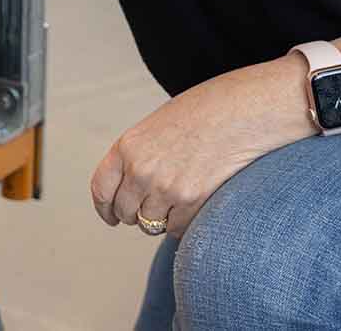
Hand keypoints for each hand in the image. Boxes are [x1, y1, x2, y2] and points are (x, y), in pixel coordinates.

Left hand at [90, 58, 309, 237]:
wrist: (240, 112)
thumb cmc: (201, 115)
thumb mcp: (156, 129)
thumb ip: (138, 157)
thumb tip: (131, 191)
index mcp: (127, 146)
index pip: (101, 189)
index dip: (104, 207)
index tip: (111, 216)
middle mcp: (140, 169)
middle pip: (125, 212)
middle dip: (136, 214)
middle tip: (152, 205)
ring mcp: (165, 188)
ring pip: (150, 224)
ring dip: (161, 218)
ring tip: (179, 194)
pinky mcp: (192, 203)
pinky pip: (177, 229)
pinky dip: (183, 222)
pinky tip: (196, 200)